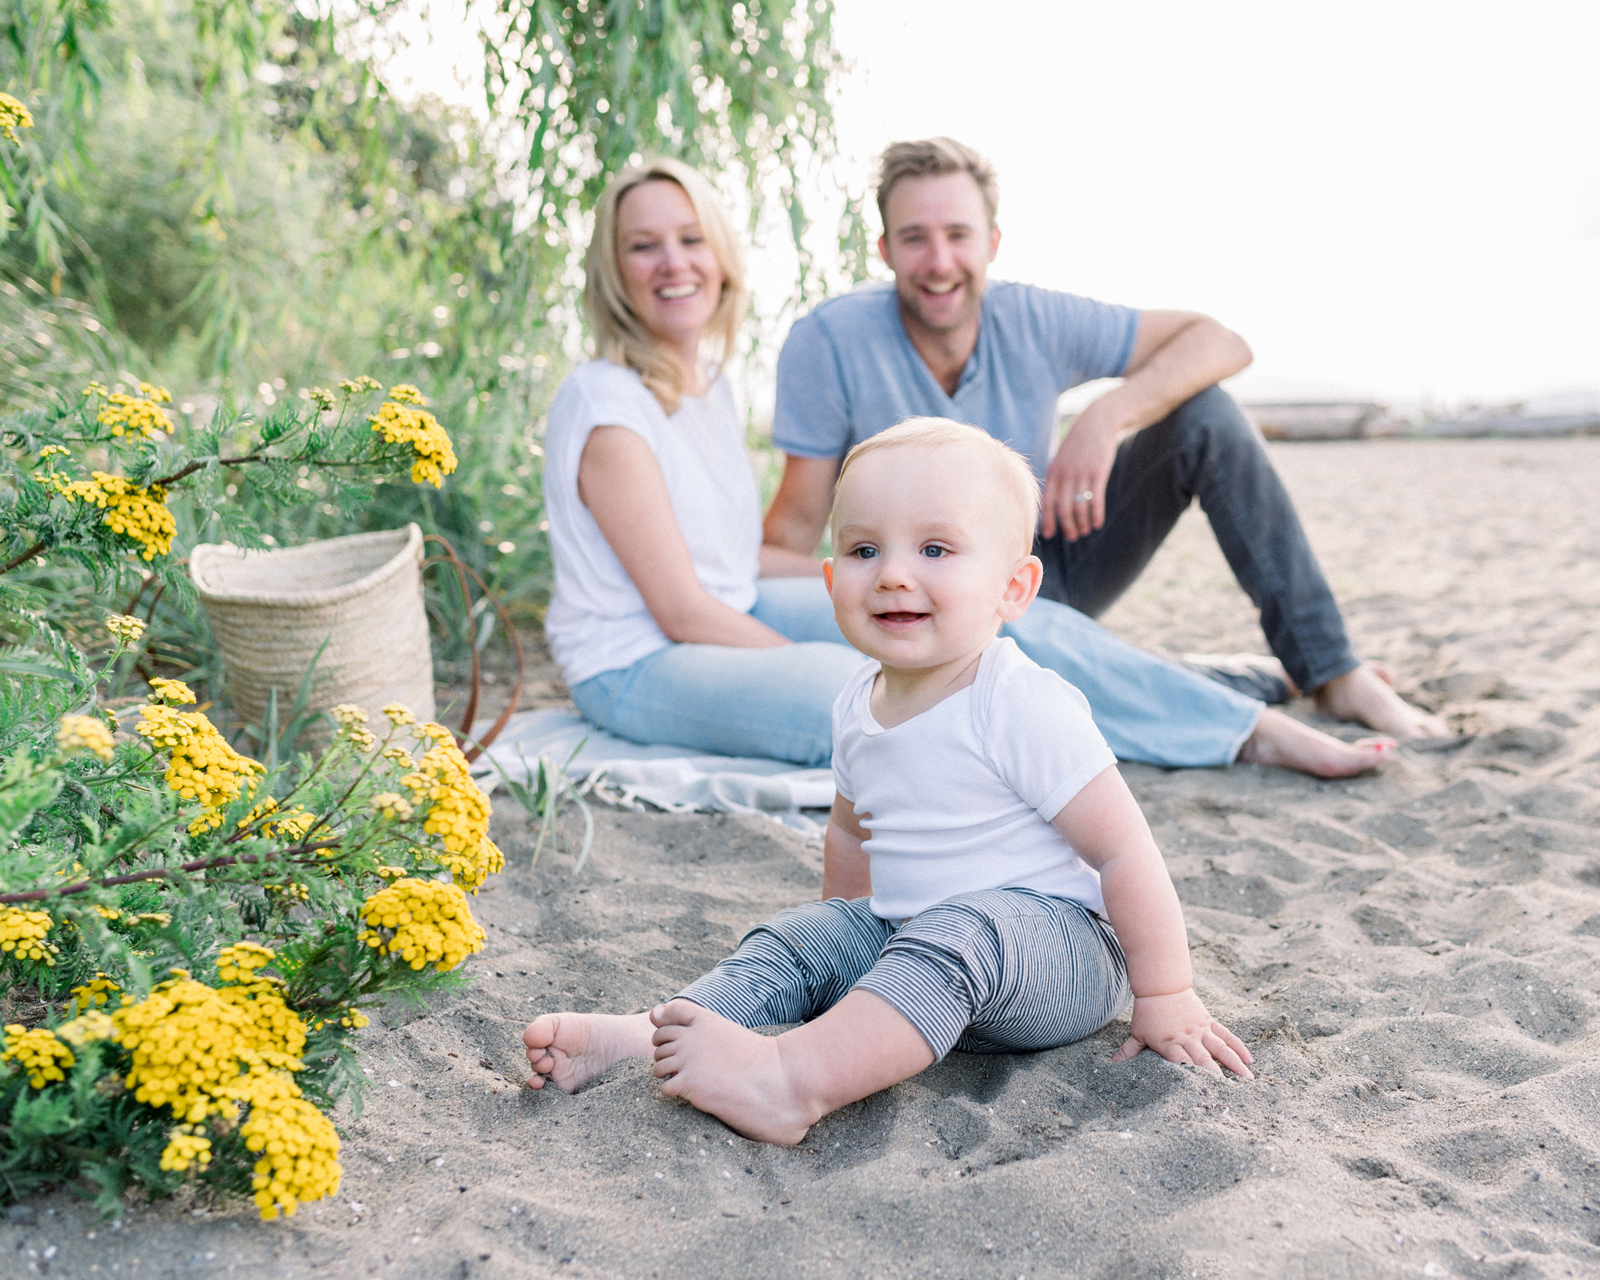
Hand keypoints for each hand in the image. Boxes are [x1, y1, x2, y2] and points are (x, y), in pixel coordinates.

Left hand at [1040, 406, 1119, 540]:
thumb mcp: (1062, 458)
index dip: (1047, 520)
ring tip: (1086, 531)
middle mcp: (1065, 475)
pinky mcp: (1098, 473)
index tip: (1049, 535)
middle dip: (1067, 527)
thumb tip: (1054, 502)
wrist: (1097, 422)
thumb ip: (1057, 478)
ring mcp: (1082, 474)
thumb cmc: (1078, 444)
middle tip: (1072, 537)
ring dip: (1082, 523)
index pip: (1047, 502)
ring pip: (1080, 507)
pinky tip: (1098, 523)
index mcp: (1053, 472)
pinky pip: (1096, 500)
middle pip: (1063, 509)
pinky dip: (1096, 514)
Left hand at [1112, 989, 1253, 1079]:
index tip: (1201, 1092)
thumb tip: (1113, 1067)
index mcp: (1169, 1043)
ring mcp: (1201, 1030)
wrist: (1161, 986)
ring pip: (1221, 1048)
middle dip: (1216, 1077)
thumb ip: (1129, 1052)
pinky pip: (1226, 1035)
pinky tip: (1249, 1059)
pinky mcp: (1209, 1022)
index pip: (1182, 1063)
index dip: (1191, 1076)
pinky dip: (1238, 1047)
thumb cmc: (1147, 1012)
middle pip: (1204, 1060)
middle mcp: (1187, 1038)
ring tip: (1249, 1079)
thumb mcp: (1137, 1033)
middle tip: (1230, 1094)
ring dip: (1235, 1064)